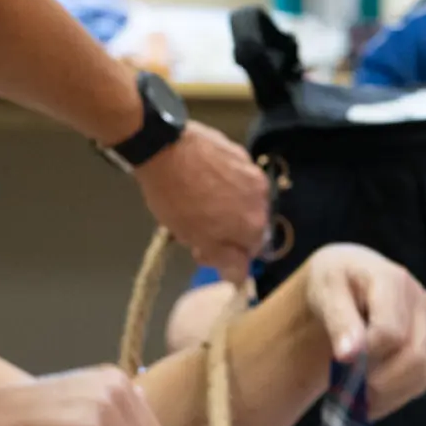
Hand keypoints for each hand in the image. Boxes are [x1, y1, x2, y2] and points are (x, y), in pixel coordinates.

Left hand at [136, 122, 267, 282]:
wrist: (163, 147)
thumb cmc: (177, 198)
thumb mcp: (196, 237)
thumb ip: (224, 259)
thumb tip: (241, 278)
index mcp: (254, 224)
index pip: (250, 252)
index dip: (226, 254)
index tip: (201, 249)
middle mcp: (262, 197)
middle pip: (248, 223)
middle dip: (226, 228)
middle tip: (196, 225)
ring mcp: (251, 170)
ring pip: (242, 198)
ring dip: (225, 204)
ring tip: (196, 199)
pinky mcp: (238, 151)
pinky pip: (234, 176)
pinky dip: (222, 182)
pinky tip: (198, 178)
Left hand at [298, 245, 425, 411]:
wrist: (345, 284)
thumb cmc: (333, 285)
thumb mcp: (324, 294)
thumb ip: (339, 321)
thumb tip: (350, 355)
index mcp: (394, 281)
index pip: (390, 332)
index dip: (366, 356)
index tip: (341, 363)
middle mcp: (420, 300)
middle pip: (414, 355)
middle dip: (380, 381)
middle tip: (347, 390)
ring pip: (424, 371)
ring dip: (389, 393)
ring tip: (357, 396)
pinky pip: (424, 378)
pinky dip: (397, 395)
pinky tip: (372, 397)